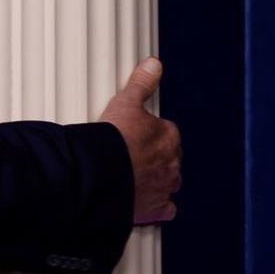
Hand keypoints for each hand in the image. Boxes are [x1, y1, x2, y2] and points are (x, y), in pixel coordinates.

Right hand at [99, 57, 181, 224]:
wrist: (101, 174)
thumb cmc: (113, 139)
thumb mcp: (125, 102)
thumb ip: (141, 83)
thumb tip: (154, 64)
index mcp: (169, 137)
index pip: (166, 132)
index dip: (149, 132)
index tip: (134, 134)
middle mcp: (173, 164)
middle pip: (169, 158)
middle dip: (155, 156)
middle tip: (132, 154)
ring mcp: (166, 187)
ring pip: (169, 182)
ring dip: (157, 179)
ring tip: (135, 175)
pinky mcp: (156, 209)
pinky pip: (165, 208)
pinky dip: (157, 205)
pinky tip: (143, 199)